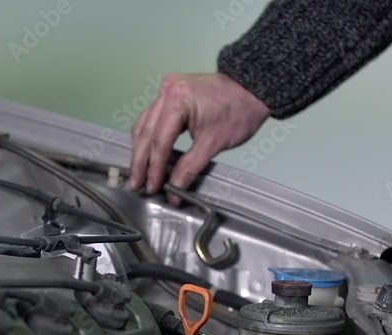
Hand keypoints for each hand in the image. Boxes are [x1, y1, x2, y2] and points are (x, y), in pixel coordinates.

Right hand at [130, 72, 269, 204]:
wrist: (252, 89)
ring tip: (140, 174)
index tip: (152, 186)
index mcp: (178, 99)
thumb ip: (190, 168)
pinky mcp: (171, 94)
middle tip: (138, 184)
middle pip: (146, 132)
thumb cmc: (240, 108)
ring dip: (142, 151)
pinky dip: (150, 138)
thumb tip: (174, 187)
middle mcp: (168, 90)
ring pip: (145, 125)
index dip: (154, 168)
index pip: (160, 140)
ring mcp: (168, 90)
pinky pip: (152, 118)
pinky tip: (148, 154)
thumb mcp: (214, 143)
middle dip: (141, 162)